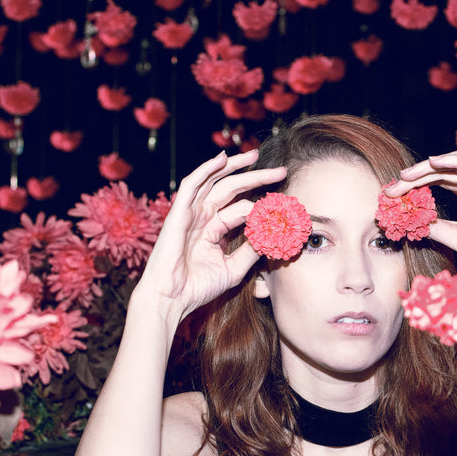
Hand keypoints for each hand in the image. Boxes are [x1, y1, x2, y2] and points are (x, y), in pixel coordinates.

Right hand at [136, 150, 286, 319]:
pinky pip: (192, 185)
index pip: (242, 208)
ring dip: (234, 166)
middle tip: (280, 171)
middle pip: (232, 189)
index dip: (264, 207)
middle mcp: (203, 217)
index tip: (284, 209)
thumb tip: (273, 234)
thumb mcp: (233, 269)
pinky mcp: (178, 213)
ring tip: (255, 156)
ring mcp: (191, 214)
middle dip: (257, 178)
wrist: (171, 299)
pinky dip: (206, 169)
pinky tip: (223, 158)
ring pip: (214, 181)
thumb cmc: (198, 288)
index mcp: (214, 229)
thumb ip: (252, 251)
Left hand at [387, 151, 456, 267]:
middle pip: (443, 171)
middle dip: (416, 177)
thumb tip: (411, 222)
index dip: (416, 184)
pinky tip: (433, 162)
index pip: (440, 180)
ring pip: (455, 164)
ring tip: (406, 176)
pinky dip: (454, 161)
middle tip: (393, 186)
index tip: (393, 193)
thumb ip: (437, 228)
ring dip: (427, 168)